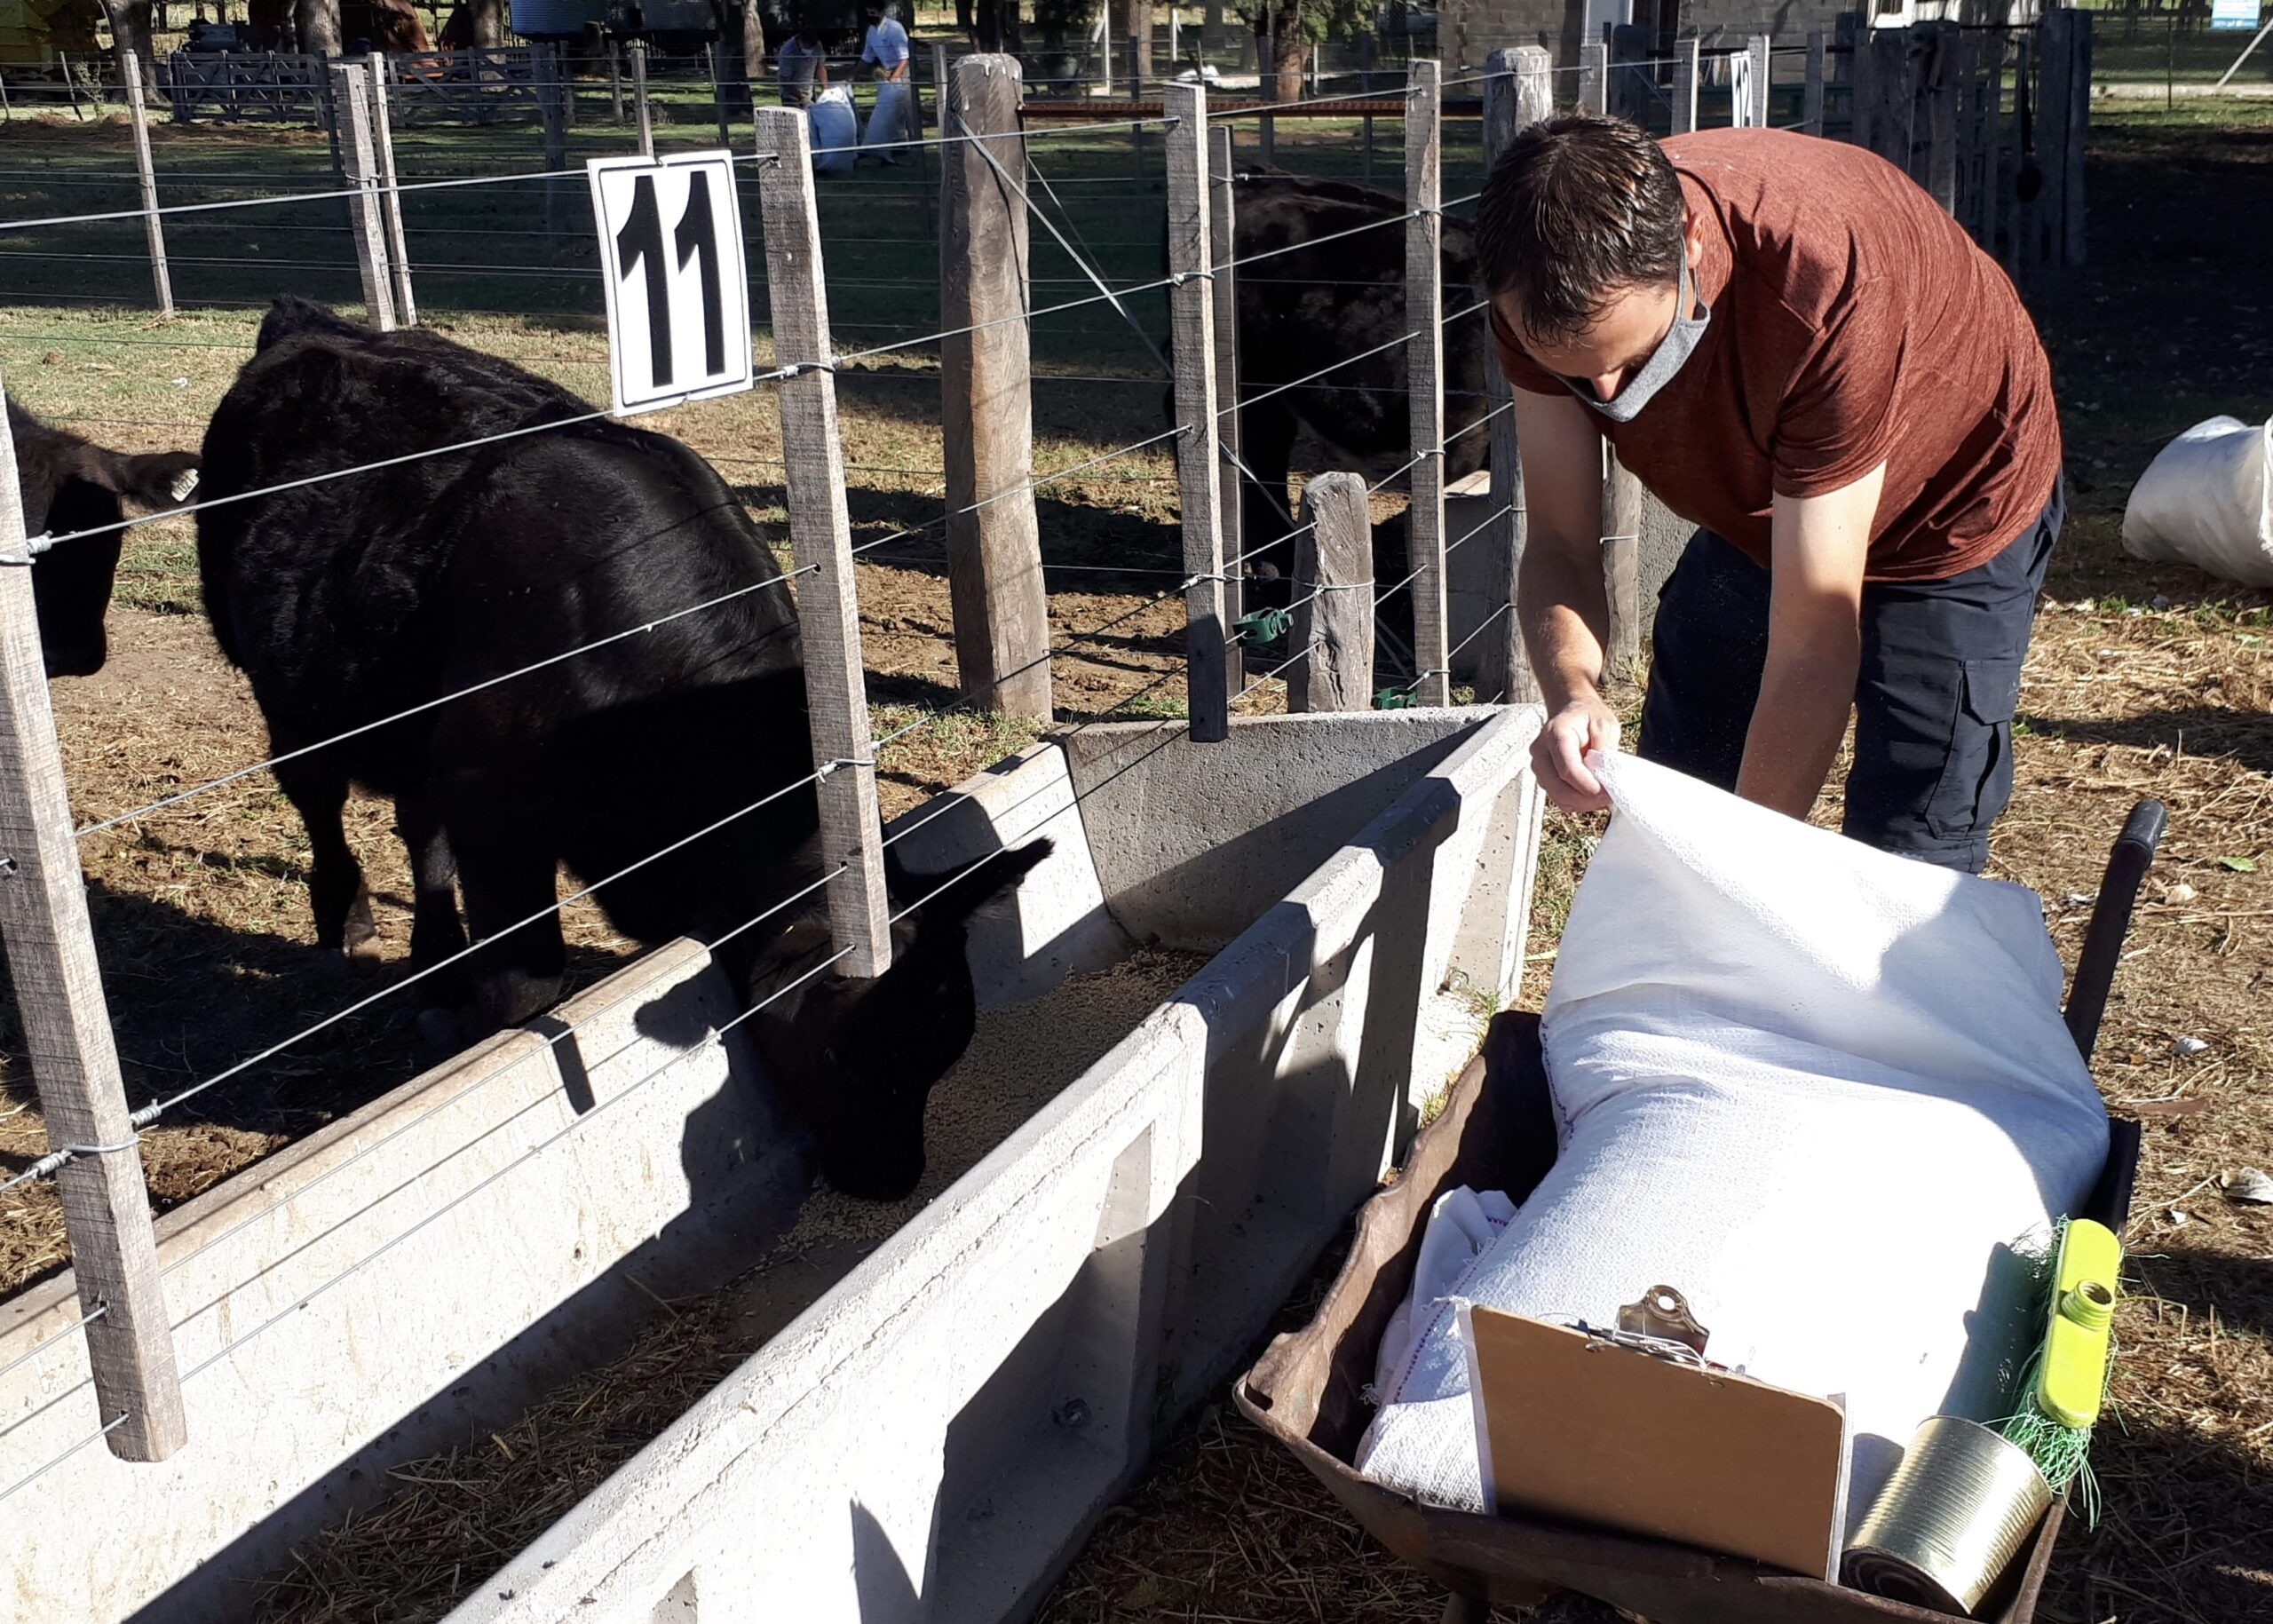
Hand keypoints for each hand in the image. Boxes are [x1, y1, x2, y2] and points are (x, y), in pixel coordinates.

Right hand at [1532, 694, 1619, 812]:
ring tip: (1603, 794)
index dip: (1588, 787)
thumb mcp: (1605, 723)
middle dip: (1587, 799)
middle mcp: (1541, 752)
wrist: (1570, 712)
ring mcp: (1539, 767)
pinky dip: (1578, 802)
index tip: (1608, 792)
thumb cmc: (1588, 717)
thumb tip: (1604, 774)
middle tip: (1609, 797)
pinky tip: (1592, 794)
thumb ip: (1604, 747)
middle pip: (1560, 789)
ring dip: (1583, 803)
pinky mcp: (1544, 778)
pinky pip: (1560, 799)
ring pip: (1559, 798)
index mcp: (1555, 733)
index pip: (1567, 769)